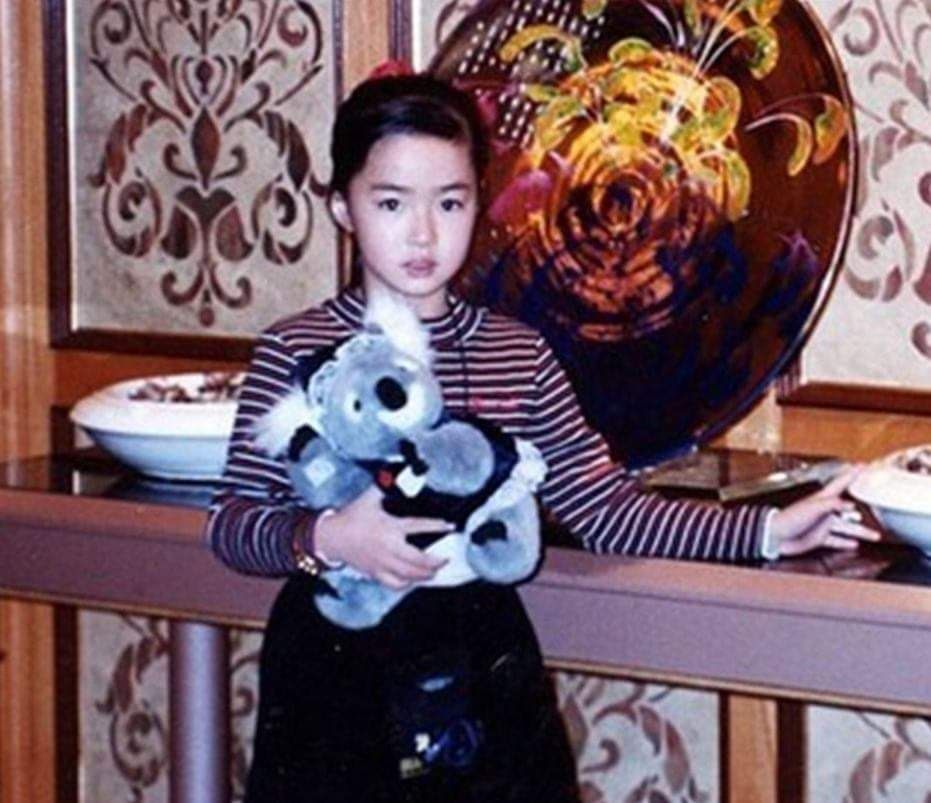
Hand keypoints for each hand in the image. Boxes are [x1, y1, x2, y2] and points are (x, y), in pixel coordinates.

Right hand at [314, 485, 450, 588]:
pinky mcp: (376, 574)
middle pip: (418, 560)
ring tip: (435, 571)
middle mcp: (389, 548)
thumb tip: (400, 471)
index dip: (436, 526)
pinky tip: (414, 580)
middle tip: (445, 559)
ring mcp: (383, 564)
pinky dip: (408, 584)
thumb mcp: (369, 497)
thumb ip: (385, 485)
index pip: (418, 526)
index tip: (449, 526)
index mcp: (390, 527)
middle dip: (435, 562)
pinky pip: (395, 584)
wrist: (331, 537)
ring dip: (426, 575)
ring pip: (409, 575)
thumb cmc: (351, 517)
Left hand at [769, 465, 880, 557]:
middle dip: (862, 508)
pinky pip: (836, 540)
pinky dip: (846, 542)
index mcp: (822, 499)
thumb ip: (832, 504)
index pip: (840, 483)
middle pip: (848, 509)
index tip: (862, 466)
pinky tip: (854, 544)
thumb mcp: (813, 507)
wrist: (775, 536)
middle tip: (876, 507)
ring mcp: (822, 524)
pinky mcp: (818, 538)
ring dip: (860, 532)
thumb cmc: (789, 518)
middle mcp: (824, 510)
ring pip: (846, 528)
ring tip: (874, 535)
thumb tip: (850, 505)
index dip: (851, 474)